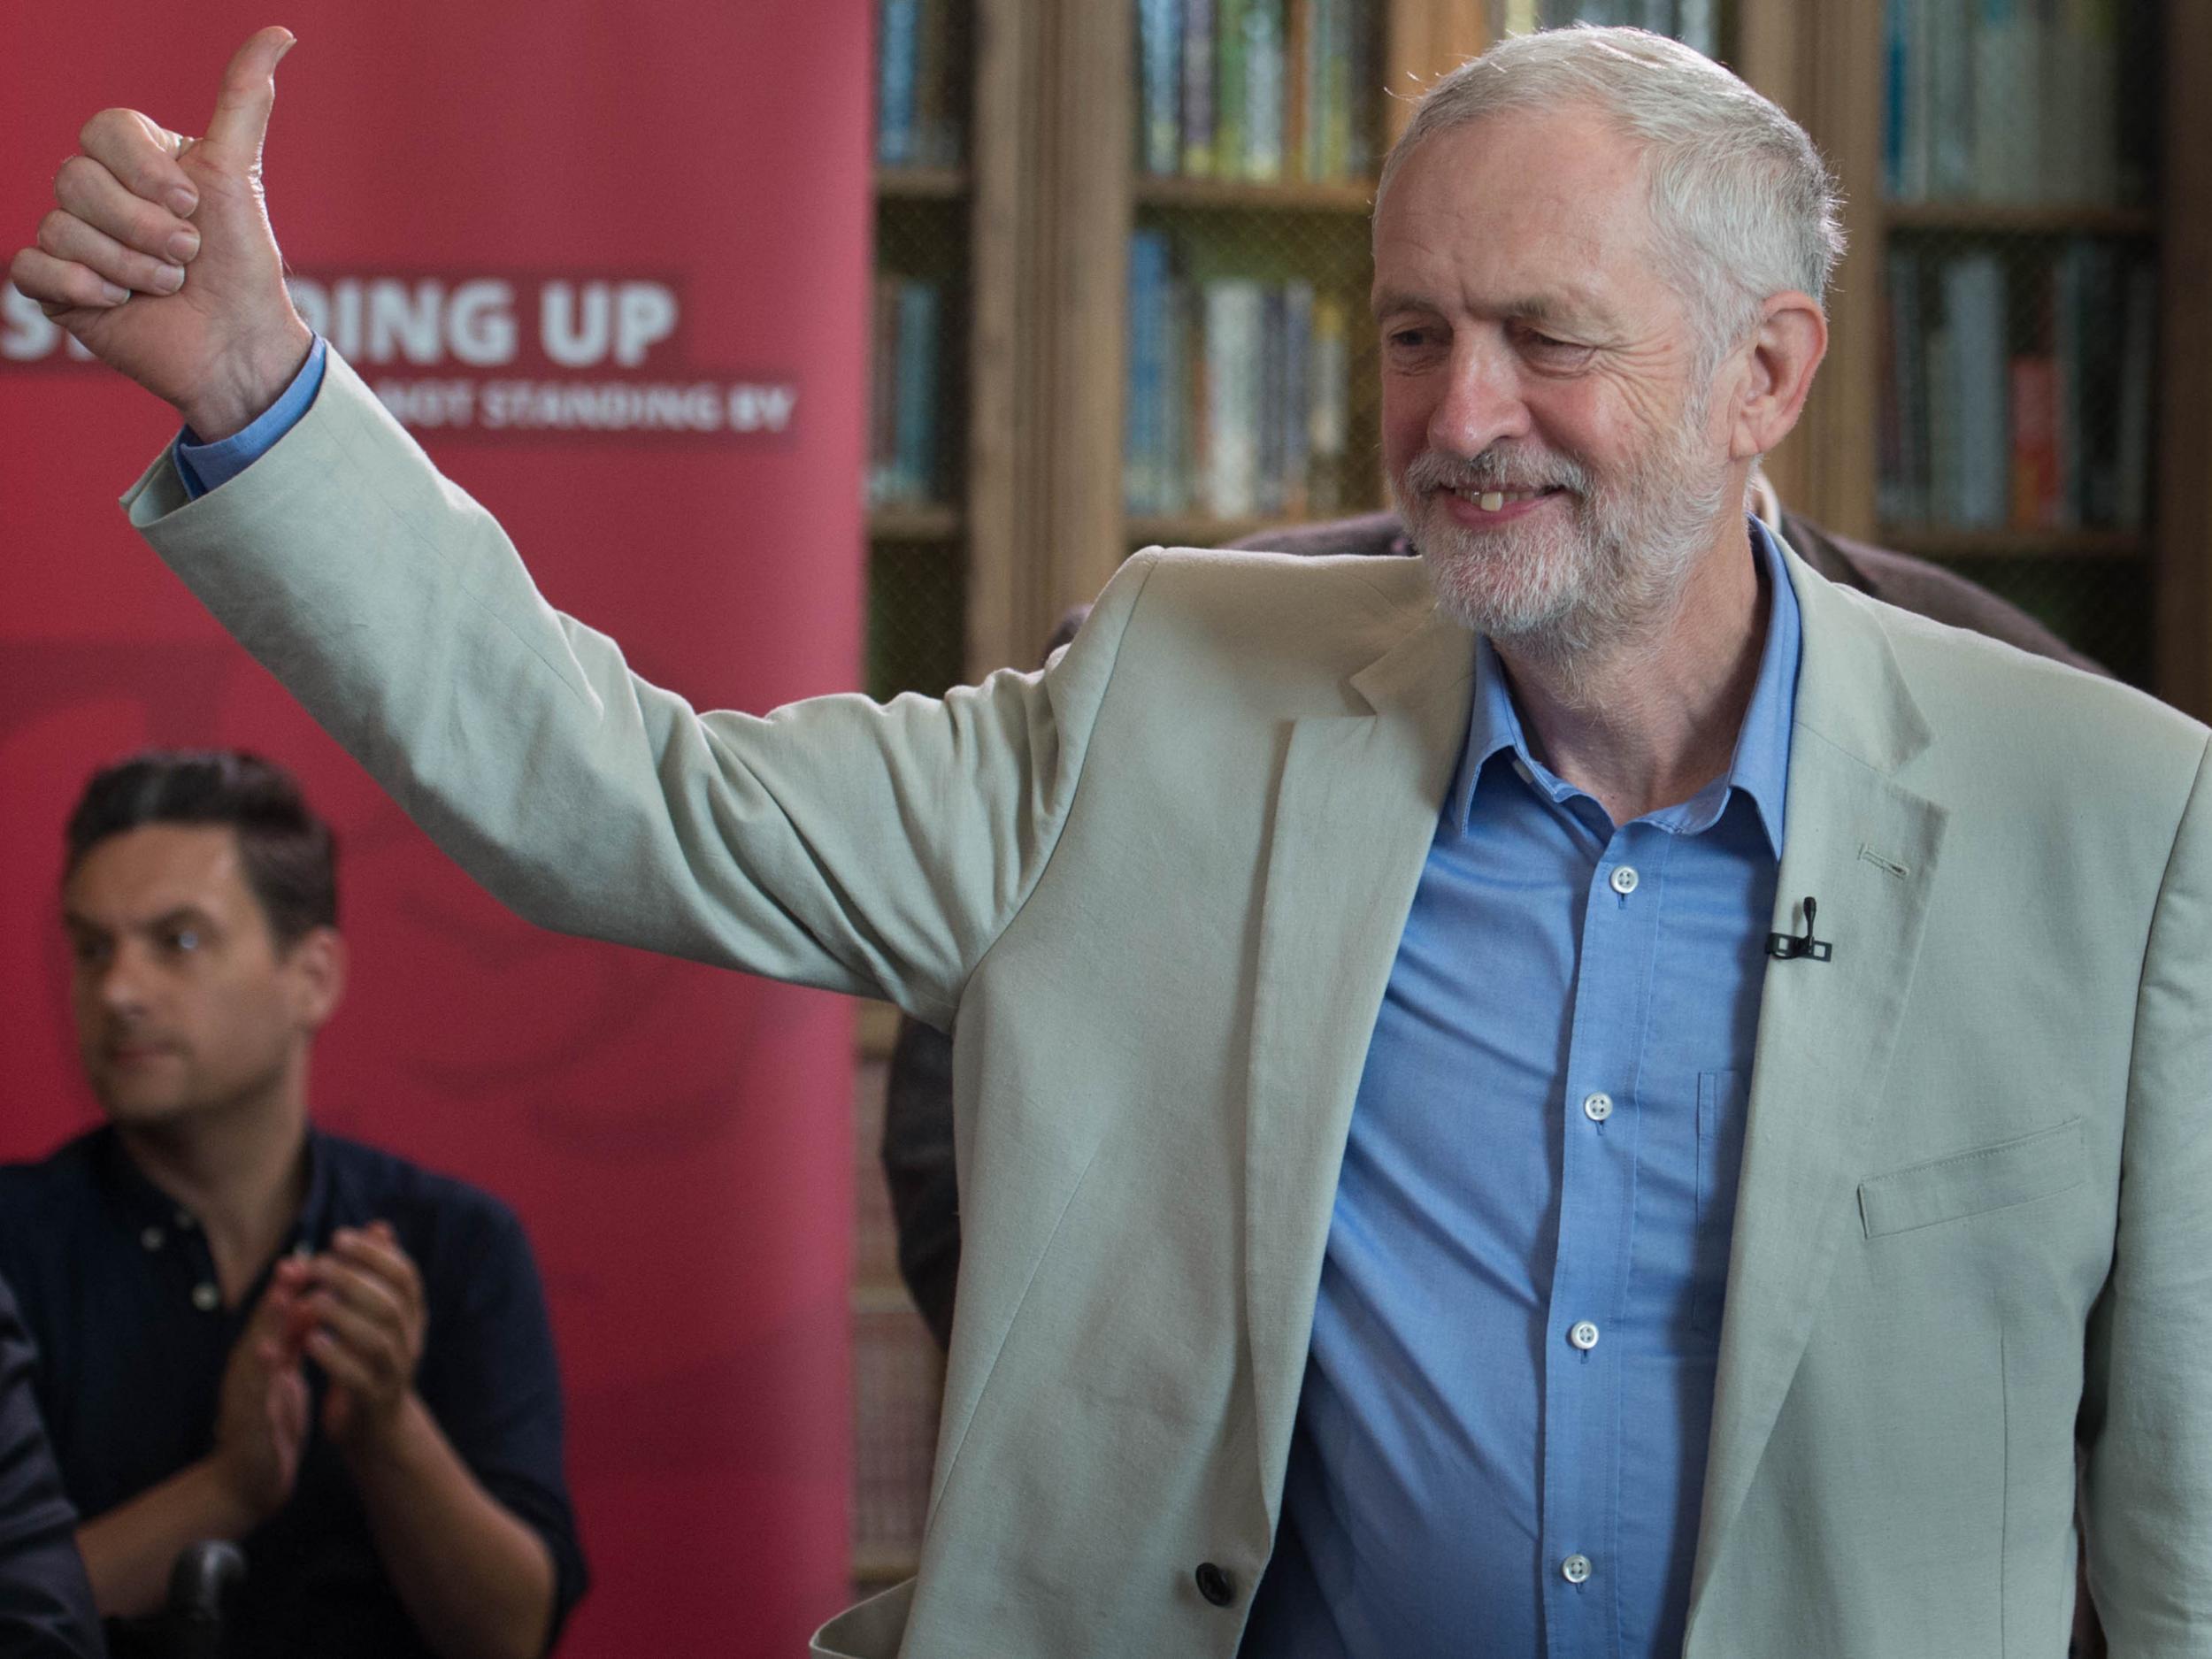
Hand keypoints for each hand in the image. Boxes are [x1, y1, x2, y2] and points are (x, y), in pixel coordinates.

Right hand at [7, 27, 312, 438]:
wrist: (240, 347)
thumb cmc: (242, 265)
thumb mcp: (239, 174)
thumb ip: (242, 102)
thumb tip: (279, 33)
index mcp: (133, 160)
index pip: (103, 128)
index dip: (145, 169)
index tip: (193, 204)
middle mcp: (96, 193)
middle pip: (75, 178)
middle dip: (144, 225)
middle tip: (187, 255)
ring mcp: (71, 238)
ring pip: (60, 224)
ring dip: (130, 263)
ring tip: (167, 285)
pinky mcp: (55, 286)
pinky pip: (30, 266)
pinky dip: (82, 285)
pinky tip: (122, 302)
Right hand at [210, 1261, 312, 1524]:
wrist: (248, 1481)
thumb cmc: (268, 1418)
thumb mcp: (283, 1373)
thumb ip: (292, 1340)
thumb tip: (310, 1298)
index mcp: (262, 1359)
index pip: (276, 1319)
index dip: (291, 1287)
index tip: (309, 1254)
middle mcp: (249, 1372)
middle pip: (262, 1328)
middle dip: (278, 1296)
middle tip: (294, 1263)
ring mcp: (246, 1397)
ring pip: (255, 1355)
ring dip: (267, 1326)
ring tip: (282, 1299)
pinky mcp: (249, 1424)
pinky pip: (254, 1395)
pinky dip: (261, 1374)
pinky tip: (270, 1355)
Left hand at [304, 1222, 427, 1453]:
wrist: (376, 1429)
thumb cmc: (369, 1361)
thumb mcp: (378, 1316)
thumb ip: (376, 1275)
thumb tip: (379, 1227)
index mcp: (412, 1316)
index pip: (405, 1276)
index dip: (374, 1254)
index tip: (339, 1237)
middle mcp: (410, 1341)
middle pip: (389, 1303)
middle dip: (352, 1279)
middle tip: (316, 1265)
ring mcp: (394, 1372)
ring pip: (377, 1339)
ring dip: (342, 1315)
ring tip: (310, 1301)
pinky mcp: (372, 1401)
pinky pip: (357, 1378)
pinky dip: (334, 1357)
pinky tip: (309, 1341)